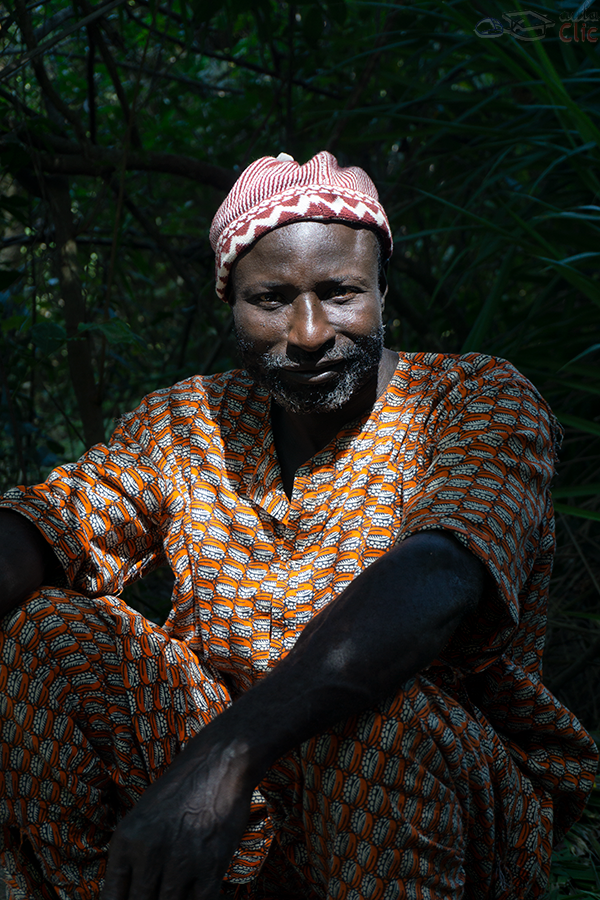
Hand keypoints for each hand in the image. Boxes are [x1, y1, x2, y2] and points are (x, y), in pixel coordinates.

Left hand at [100, 729, 254, 899]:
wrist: (220, 761)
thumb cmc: (181, 789)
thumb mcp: (144, 817)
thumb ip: (132, 857)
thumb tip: (127, 896)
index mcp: (126, 839)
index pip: (111, 899)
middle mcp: (148, 851)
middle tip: (159, 894)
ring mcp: (181, 860)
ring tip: (176, 891)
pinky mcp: (211, 865)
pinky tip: (195, 892)